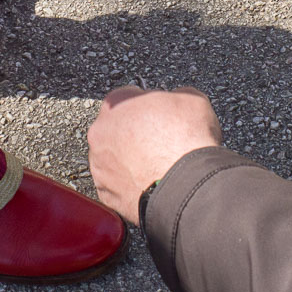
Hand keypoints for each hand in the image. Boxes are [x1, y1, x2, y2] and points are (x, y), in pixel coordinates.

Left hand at [87, 86, 222, 224]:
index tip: (160, 116)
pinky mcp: (106, 194)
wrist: (187, 186)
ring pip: (113, 159)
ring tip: (157, 167)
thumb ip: (174, 96)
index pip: (128, 98)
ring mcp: (100, 166)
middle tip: (159, 143)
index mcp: (116, 103)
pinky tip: (151, 184)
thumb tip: (175, 102)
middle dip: (134, 134)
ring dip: (130, 161)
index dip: (147, 106)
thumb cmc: (187, 141)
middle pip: (116, 129)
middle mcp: (100, 133)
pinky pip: (117, 185)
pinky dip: (131, 185)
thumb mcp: (192, 100)